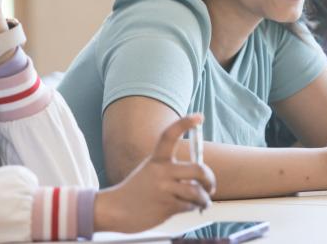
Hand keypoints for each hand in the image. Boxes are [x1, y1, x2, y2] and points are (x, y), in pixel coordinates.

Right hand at [94, 114, 215, 233]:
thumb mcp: (151, 172)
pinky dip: (194, 207)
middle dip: (209, 178)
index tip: (199, 116)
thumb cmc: (137, 190)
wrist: (116, 210)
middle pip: (198, 169)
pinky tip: (190, 207)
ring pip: (196, 191)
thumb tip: (199, 178)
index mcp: (156, 159)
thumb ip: (172, 170)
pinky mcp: (166, 207)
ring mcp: (163, 189)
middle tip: (210, 185)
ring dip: (203, 199)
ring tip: (202, 201)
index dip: (185, 123)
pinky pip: (190, 206)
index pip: (170, 135)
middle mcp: (161, 171)